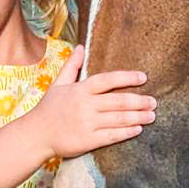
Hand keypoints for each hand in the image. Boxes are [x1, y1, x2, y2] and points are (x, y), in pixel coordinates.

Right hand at [32, 44, 155, 158]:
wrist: (35, 135)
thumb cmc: (48, 109)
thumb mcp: (57, 84)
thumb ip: (71, 66)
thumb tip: (80, 47)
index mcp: (80, 90)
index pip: (107, 80)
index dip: (127, 78)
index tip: (143, 77)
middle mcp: (85, 105)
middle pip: (118, 101)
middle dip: (139, 101)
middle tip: (153, 102)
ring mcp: (87, 123)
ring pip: (118, 119)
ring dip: (138, 117)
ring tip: (151, 115)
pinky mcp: (87, 140)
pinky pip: (112, 136)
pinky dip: (127, 132)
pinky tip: (138, 129)